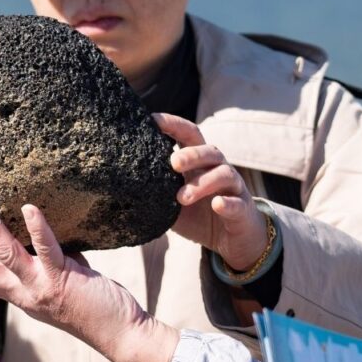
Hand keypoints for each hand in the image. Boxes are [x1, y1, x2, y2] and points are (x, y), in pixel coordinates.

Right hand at [0, 198, 180, 361]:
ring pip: (5, 255)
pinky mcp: (65, 279)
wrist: (120, 334)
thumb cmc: (93, 309)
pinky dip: (37, 228)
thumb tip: (40, 240)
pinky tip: (28, 208)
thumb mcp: (58, 287)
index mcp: (20, 296)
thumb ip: (45, 267)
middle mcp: (24, 294)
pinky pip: (47, 250)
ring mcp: (41, 287)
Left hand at [156, 114, 268, 272]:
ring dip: (203, 183)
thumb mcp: (171, 204)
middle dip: (191, 154)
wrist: (231, 240)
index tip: (152, 121)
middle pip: (209, 151)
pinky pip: (237, 203)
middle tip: (172, 163)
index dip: (173, 125)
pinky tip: (217, 204)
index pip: (188, 135)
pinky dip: (227, 203)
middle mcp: (217, 169)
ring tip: (182, 197)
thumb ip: (154, 193)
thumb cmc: (198, 215)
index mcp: (198, 163)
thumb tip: (118, 188)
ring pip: (223, 174)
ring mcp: (233, 188)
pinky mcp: (243, 209)